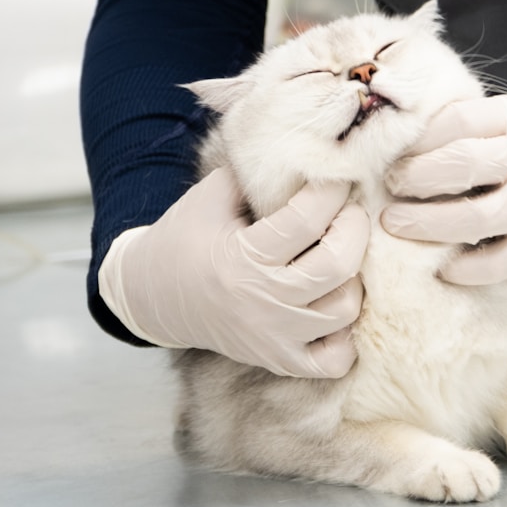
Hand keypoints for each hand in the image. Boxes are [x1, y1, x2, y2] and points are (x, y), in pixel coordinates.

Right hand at [99, 168, 368, 376]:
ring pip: (344, 309)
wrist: (152, 297)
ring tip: (341, 254)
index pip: (307, 219)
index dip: (331, 190)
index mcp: (243, 257)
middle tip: (351, 211)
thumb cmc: (185, 238)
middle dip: (355, 229)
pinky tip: (334, 303)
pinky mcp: (280, 361)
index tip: (339, 176)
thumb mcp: (211, 197)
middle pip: (337, 265)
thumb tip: (304, 145)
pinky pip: (335, 360)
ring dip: (353, 277)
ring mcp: (274, 337)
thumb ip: (253, 173)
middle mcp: (263, 301)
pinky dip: (345, 335)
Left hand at [381, 95, 506, 283]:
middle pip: (461, 165)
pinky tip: (441, 266)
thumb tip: (401, 138)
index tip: (392, 153)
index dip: (418, 139)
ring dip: (426, 224)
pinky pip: (497, 262)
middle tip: (388, 187)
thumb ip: (470, 124)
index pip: (458, 121)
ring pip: (475, 217)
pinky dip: (465, 267)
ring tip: (395, 224)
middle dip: (414, 178)